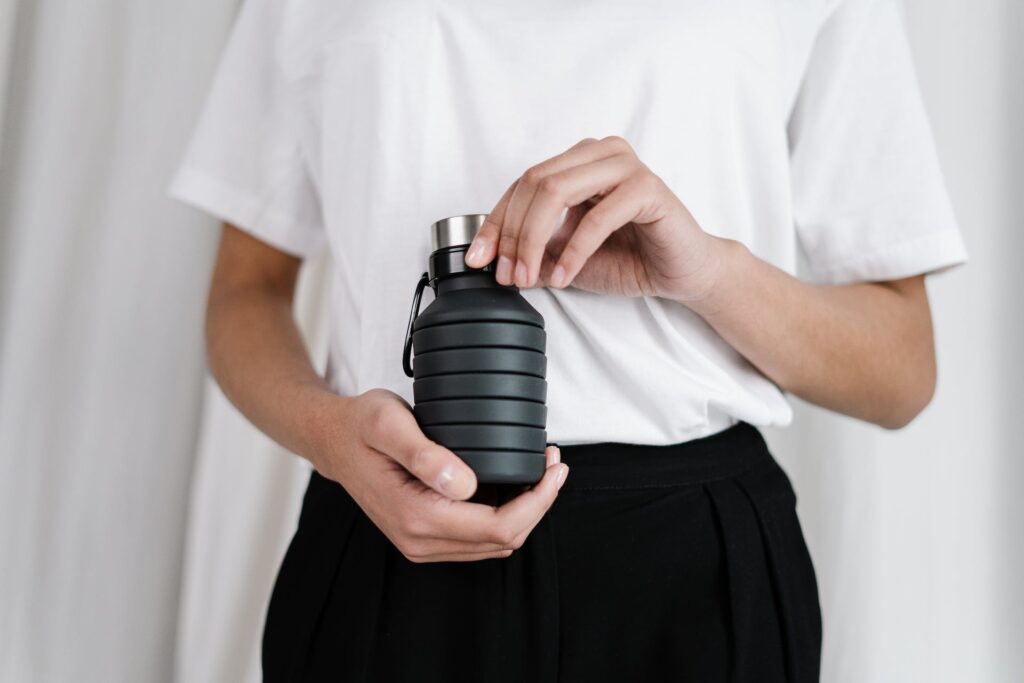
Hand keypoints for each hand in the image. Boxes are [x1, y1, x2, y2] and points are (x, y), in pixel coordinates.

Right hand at [318, 388, 568, 562]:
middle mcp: (419, 539)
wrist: (332, 440)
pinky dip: (505, 515)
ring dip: (525, 511)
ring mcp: (421, 542)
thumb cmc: (360, 425)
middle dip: (538, 504)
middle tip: (554, 463)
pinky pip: (479, 539)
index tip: (554, 467)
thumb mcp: (388, 423)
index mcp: (415, 516)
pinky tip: (513, 485)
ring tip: (541, 471)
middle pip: (503, 540)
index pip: (498, 527)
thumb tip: (464, 484)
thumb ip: (424, 454)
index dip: (537, 501)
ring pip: (494, 544)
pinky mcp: (424, 536)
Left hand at [464, 135, 722, 300]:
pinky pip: (596, 217)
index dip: (496, 223)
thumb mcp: (566, 258)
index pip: (522, 184)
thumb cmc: (631, 258)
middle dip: (512, 235)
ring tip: (530, 277)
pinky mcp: (647, 188)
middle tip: (508, 276)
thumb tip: (491, 258)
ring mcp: (624, 165)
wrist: (682, 273)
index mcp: (578, 161)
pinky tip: (564, 275)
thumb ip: (534, 250)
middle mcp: (599, 153)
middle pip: (533, 184)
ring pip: (555, 191)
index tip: (478, 260)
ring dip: (534, 240)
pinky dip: (573, 251)